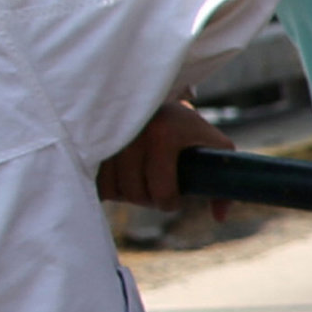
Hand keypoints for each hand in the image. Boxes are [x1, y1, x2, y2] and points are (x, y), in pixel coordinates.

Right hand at [97, 98, 233, 211]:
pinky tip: (117, 176)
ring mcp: (107, 135)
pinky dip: (104, 185)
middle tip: (154, 187)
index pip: (163, 193)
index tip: (174, 195)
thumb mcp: (213, 144)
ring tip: (137, 180)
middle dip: (147, 199)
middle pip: (135, 194)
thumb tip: (219, 217)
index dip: (169, 202)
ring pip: (111, 189)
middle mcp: (133, 132)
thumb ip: (224, 180)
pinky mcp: (88, 138)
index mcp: (164, 134)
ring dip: (124, 193)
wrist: (151, 95)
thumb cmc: (185, 125)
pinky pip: (92, 179)